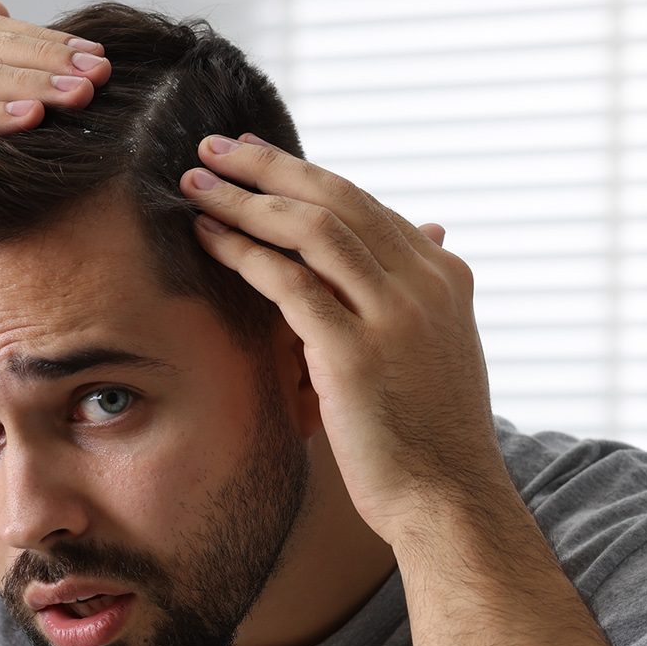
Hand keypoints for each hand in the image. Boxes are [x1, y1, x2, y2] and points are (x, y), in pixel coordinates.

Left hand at [181, 134, 501, 542]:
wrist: (451, 500)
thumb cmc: (434, 436)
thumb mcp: (440, 350)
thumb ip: (420, 295)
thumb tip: (427, 236)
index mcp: (445, 276)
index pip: (364, 204)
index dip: (304, 175)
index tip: (256, 158)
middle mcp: (424, 283)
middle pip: (335, 198)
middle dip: (268, 165)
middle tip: (214, 145)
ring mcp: (392, 315)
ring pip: (310, 228)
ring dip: (245, 197)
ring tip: (195, 180)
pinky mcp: (353, 351)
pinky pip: (287, 281)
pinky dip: (243, 251)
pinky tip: (207, 236)